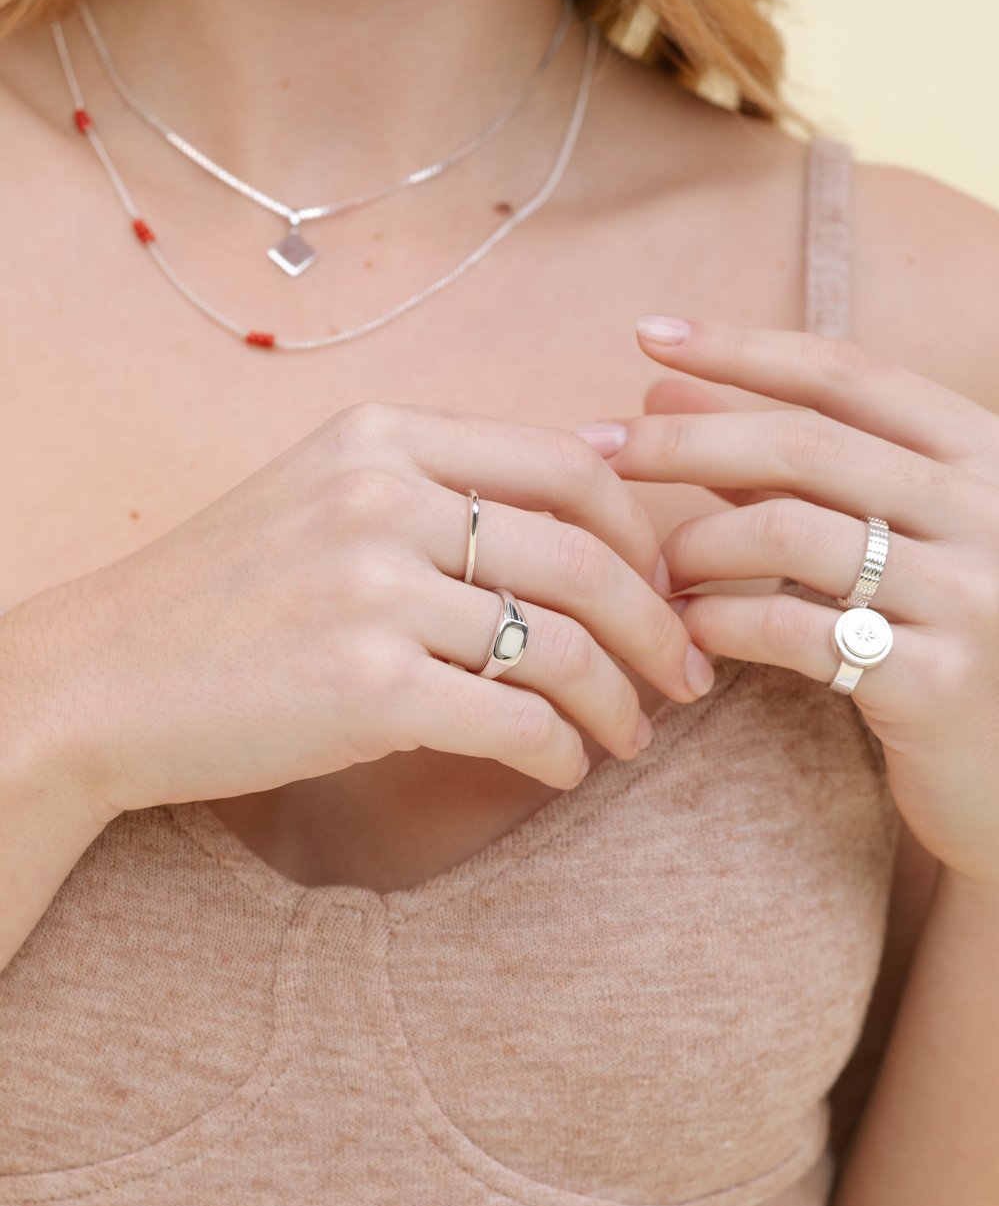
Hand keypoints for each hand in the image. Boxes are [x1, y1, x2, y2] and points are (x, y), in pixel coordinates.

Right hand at [22, 401, 707, 818]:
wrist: (102, 680)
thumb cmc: (222, 598)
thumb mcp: (321, 497)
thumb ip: (439, 487)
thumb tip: (584, 496)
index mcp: (383, 437)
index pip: (571, 466)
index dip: (645, 533)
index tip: (669, 587)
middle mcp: (384, 498)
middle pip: (587, 557)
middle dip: (662, 626)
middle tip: (688, 677)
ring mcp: (374, 591)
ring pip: (564, 645)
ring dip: (620, 701)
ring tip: (628, 737)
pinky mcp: (368, 688)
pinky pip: (517, 720)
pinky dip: (562, 753)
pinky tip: (564, 769)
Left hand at [580, 315, 998, 886]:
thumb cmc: (935, 641)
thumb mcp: (886, 538)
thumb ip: (789, 472)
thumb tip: (670, 394)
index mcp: (982, 455)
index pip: (847, 375)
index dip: (741, 350)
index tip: (650, 335)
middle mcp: (988, 511)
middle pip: (804, 445)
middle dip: (686, 441)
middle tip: (603, 450)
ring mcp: (970, 594)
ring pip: (790, 533)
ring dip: (696, 545)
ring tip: (655, 570)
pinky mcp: (934, 681)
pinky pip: (795, 630)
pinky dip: (722, 621)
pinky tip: (689, 629)